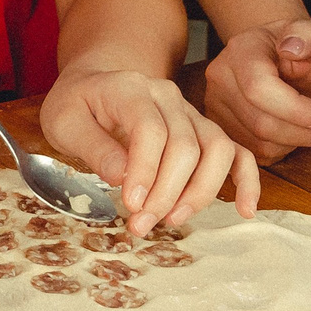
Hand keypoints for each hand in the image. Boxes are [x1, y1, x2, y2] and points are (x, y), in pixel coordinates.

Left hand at [41, 64, 259, 234]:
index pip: (150, 130)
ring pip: (217, 149)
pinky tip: (245, 209)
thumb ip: (92, 146)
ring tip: (172, 219)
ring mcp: (191, 113)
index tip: (131, 205)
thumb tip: (121, 176)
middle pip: (185, 145)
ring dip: (200, 192)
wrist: (96, 85)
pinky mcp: (203, 131)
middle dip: (167, 193)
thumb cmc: (77, 105)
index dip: (145, 171)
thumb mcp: (64, 120)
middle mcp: (168, 97)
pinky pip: (237, 151)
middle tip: (141, 225)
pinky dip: (246, 180)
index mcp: (131, 89)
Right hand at [202, 19, 310, 161]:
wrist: (274, 56)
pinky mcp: (219, 127)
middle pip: (260, 122)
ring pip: (257, 142)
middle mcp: (219, 77)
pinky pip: (252, 153)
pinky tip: (292, 134)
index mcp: (240, 50)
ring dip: (293, 143)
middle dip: (302, 132)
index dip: (297, 111)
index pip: (260, 89)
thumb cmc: (297, 49)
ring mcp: (214, 104)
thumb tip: (292, 47)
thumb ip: (308, 36)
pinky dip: (279, 150)